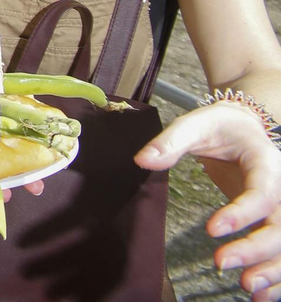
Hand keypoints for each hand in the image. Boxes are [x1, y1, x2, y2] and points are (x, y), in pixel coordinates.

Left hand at [137, 102, 280, 300]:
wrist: (246, 128)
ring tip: (247, 288)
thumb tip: (142, 161)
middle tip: (222, 264)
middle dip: (256, 249)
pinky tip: (260, 296)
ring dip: (273, 270)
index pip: (262, 192)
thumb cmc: (221, 127)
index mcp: (266, 164)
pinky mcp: (275, 223)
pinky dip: (278, 277)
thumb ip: (170, 142)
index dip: (241, 214)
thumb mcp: (196, 124)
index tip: (211, 229)